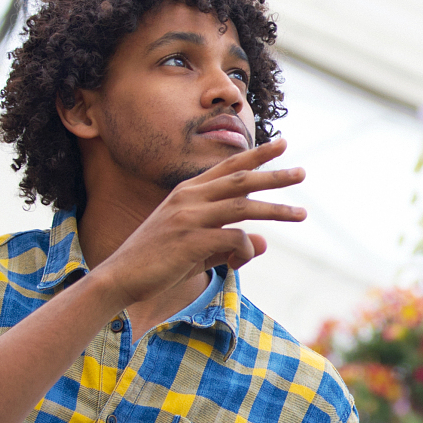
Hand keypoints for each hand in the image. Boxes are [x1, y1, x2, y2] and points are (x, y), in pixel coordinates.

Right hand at [91, 138, 305, 306]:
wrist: (120, 278)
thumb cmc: (158, 263)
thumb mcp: (200, 249)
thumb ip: (231, 243)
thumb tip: (266, 241)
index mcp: (187, 192)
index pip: (228, 167)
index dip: (256, 155)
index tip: (282, 145)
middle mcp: (189, 197)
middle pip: (241, 179)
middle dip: (274, 174)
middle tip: (302, 172)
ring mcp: (189, 216)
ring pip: (244, 206)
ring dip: (276, 209)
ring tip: (301, 213)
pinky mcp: (191, 239)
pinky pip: (235, 239)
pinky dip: (246, 249)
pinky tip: (239, 262)